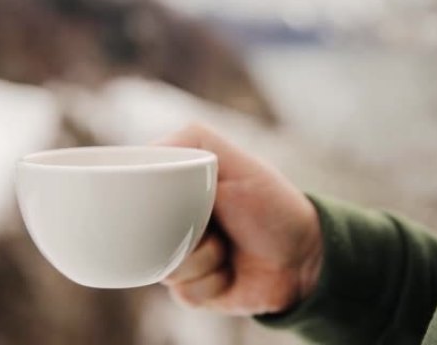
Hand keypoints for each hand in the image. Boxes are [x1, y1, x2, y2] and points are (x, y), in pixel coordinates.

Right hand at [158, 124, 322, 315]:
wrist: (304, 260)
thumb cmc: (272, 203)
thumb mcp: (232, 161)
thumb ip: (188, 144)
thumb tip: (142, 155)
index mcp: (175, 183)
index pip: (132, 187)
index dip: (144, 199)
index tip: (175, 202)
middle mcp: (169, 218)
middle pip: (141, 231)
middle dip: (183, 233)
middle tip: (213, 225)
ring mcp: (178, 253)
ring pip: (161, 265)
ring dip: (202, 260)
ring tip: (226, 248)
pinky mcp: (190, 287)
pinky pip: (181, 291)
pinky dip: (210, 283)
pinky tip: (229, 272)